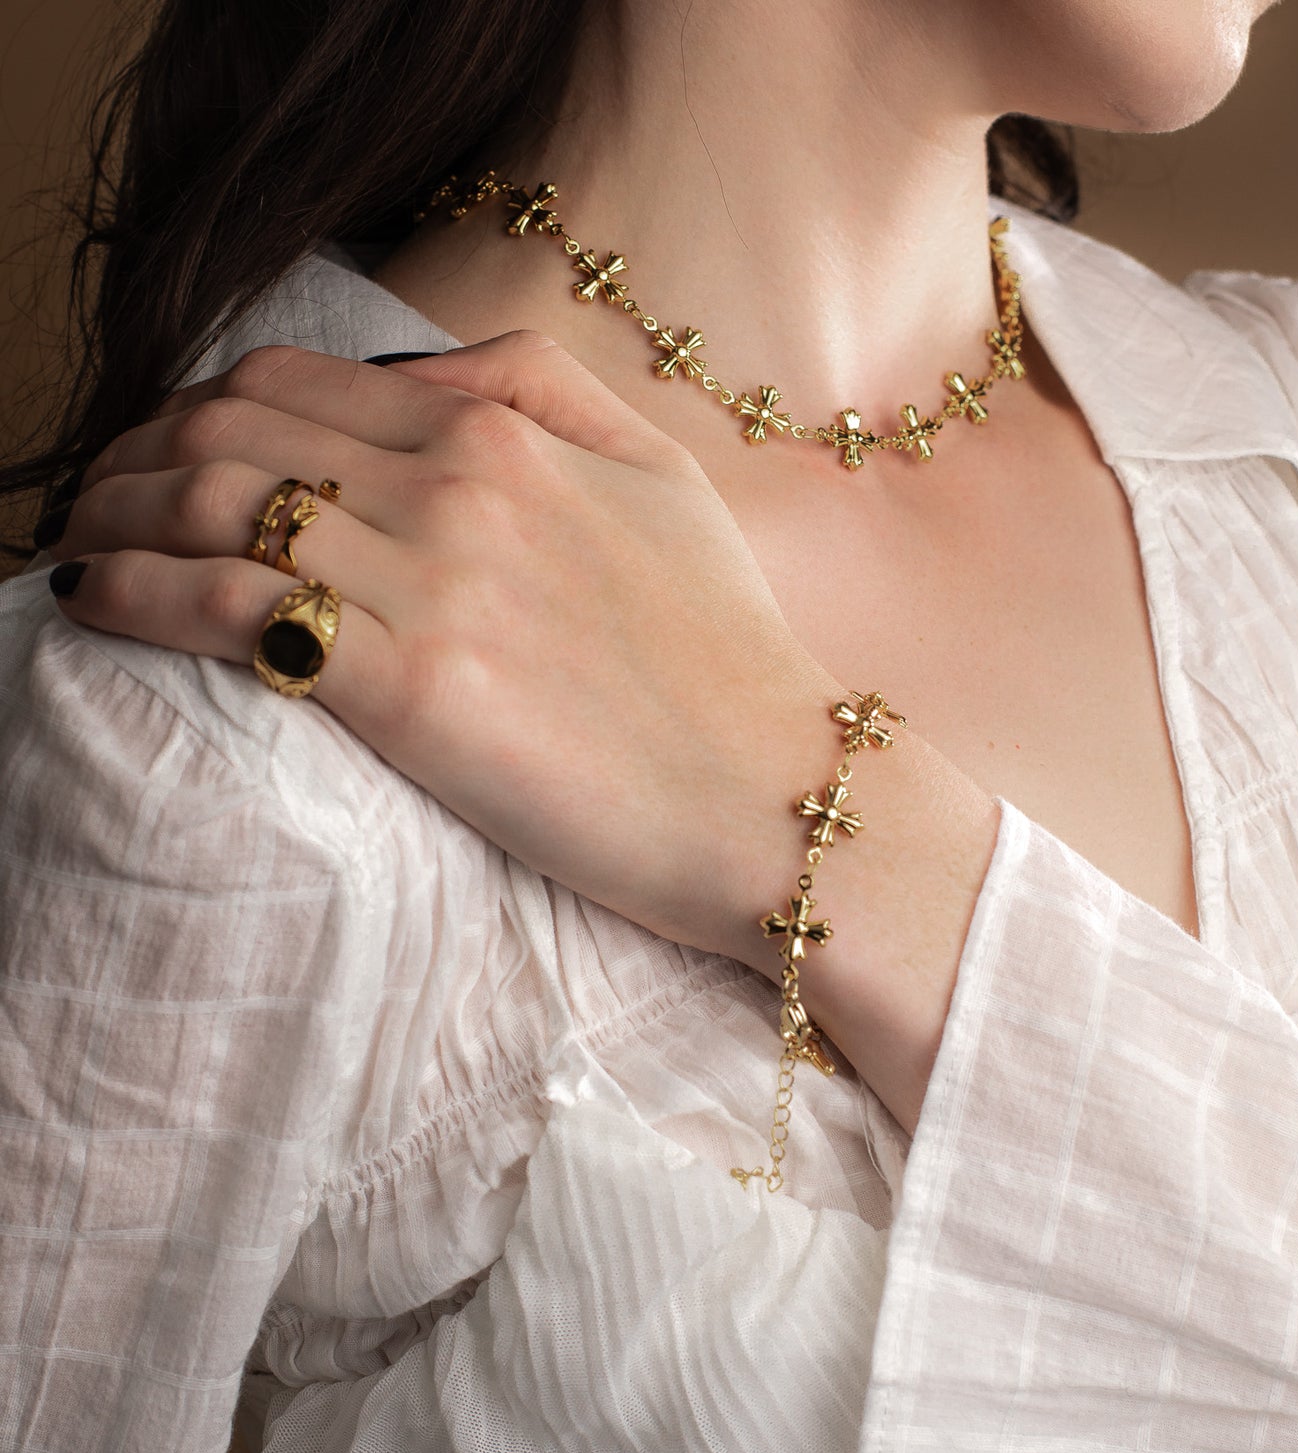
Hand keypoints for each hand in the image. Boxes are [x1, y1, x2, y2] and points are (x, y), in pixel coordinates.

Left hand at [45, 333, 846, 967]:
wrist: (778, 797)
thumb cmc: (728, 658)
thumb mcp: (663, 480)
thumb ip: (546, 389)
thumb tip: (418, 364)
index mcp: (506, 432)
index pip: (290, 381)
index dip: (190, 409)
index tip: (155, 458)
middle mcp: (458, 485)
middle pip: (227, 430)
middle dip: (127, 458)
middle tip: (90, 504)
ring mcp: (434, 584)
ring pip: (211, 508)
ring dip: (109, 519)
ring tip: (72, 553)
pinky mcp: (413, 692)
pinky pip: (227, 610)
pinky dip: (132, 593)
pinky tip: (90, 605)